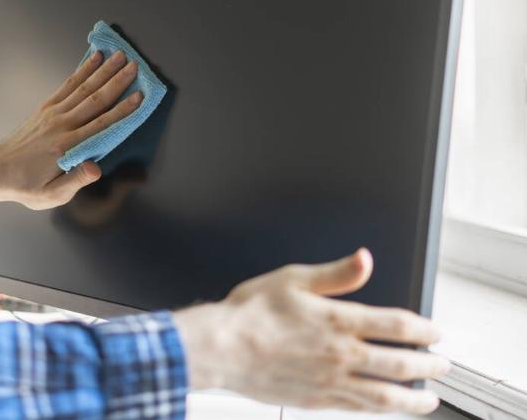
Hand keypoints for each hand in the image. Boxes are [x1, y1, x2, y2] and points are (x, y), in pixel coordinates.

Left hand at [0, 50, 142, 208]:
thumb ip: (75, 180)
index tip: (139, 96)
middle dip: (117, 82)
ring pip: (83, 88)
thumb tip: (97, 168)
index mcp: (67, 147)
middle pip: (95, 99)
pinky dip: (82, 70)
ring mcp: (53, 113)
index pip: (101, 125)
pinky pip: (68, 85)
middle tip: (135, 66)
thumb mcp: (51, 195)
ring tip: (120, 55)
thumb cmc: (27, 186)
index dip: (123, 110)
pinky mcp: (47, 107)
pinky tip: (94, 58)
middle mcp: (62, 125)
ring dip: (103, 70)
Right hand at [173, 249, 450, 414]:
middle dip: (428, 365)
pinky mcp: (316, 400)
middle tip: (443, 365)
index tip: (436, 333)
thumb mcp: (293, 278)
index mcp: (338, 320)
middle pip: (399, 364)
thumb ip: (335, 274)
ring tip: (429, 400)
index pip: (396, 326)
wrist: (222, 348)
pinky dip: (380, 410)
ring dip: (413, 399)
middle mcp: (341, 354)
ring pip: (385, 396)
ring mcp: (330, 381)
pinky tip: (385, 409)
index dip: (423, 329)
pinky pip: (358, 408)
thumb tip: (365, 260)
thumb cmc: (251, 313)